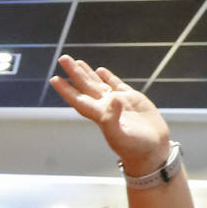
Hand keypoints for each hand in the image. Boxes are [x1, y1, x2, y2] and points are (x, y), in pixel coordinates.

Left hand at [49, 54, 170, 174]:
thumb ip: (113, 118)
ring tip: (77, 62)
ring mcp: (117, 102)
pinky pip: (115, 84)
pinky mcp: (131, 99)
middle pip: (85, 86)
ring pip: (98, 84)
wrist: (152, 150)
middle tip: (63, 58)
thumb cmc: (135, 148)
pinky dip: (107, 77)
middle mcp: (105, 106)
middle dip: (74, 72)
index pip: (78, 99)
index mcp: (99, 115)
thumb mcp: (121, 136)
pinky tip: (100, 71)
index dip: (66, 89)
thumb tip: (113, 98)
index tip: (54, 78)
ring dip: (87, 73)